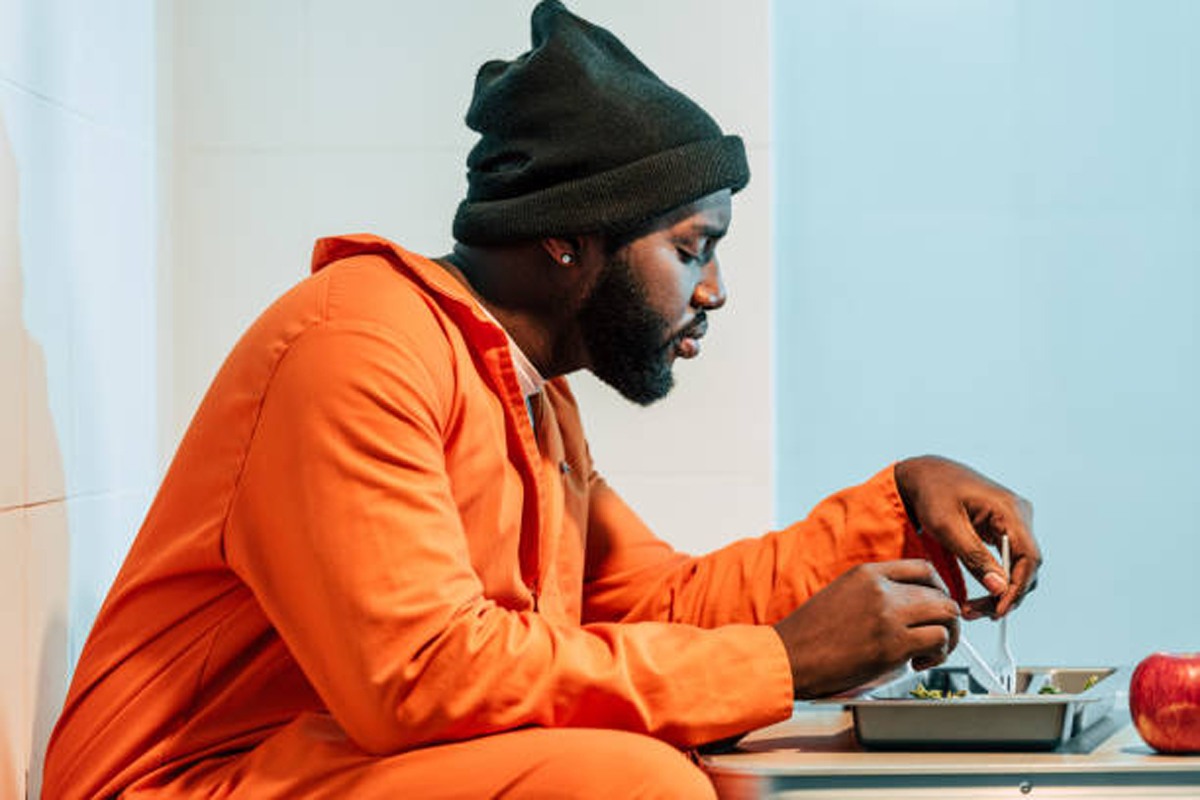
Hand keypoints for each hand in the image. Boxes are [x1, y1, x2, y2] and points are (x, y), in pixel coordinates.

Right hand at [772, 560, 959, 698]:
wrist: (790, 657)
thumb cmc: (809, 634)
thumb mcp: (840, 594)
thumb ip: (873, 593)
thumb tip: (906, 606)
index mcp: (866, 573)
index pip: (923, 568)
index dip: (939, 587)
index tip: (937, 603)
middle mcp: (881, 589)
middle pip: (940, 593)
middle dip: (946, 616)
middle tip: (939, 634)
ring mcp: (888, 615)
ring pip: (946, 613)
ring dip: (948, 635)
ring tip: (933, 650)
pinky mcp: (893, 645)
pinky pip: (938, 640)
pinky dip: (938, 653)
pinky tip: (920, 662)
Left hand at [894, 455, 1039, 619]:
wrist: (925, 474)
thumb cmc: (933, 493)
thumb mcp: (947, 527)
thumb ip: (974, 557)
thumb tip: (999, 588)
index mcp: (1010, 509)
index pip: (1030, 557)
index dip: (1017, 588)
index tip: (998, 611)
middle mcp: (1020, 514)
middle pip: (1028, 566)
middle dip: (1006, 595)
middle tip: (977, 614)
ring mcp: (1015, 521)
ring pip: (1020, 567)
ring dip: (1001, 591)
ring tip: (974, 608)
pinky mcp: (1005, 529)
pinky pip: (1010, 560)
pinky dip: (997, 579)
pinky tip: (980, 595)